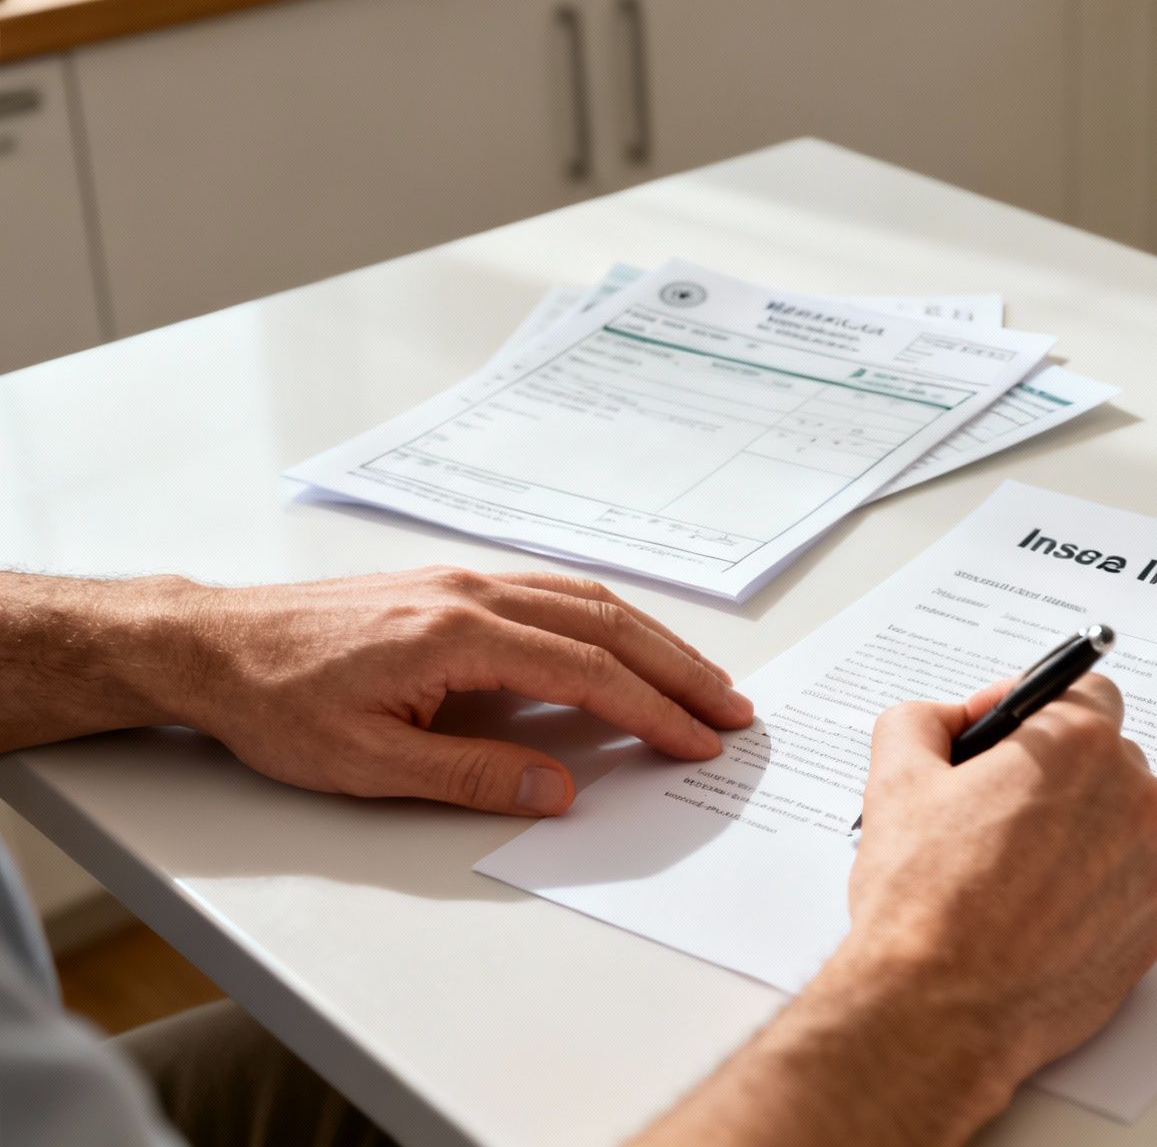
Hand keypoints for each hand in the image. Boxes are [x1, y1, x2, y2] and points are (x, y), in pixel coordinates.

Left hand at [139, 567, 750, 814]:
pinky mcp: (453, 583)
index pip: (586, 673)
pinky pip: (556, 592)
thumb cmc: (277, 705)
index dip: (652, 711)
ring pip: (588, 600)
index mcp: (457, 634)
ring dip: (653, 641)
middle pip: (607, 626)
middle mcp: (472, 593)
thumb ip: (473, 774)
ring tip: (700, 680)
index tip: (698, 741)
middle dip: (679, 670)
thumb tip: (559, 786)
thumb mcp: (368, 764)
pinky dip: (610, 620)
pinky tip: (628, 642)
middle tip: (732, 710)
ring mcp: (465, 580)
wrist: (214, 645)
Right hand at [634, 674, 1156, 1146]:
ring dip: (1076, 839)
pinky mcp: (1152, 931)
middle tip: (993, 814)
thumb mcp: (895, 777)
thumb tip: (952, 719)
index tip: (1004, 739)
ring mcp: (1151, 870)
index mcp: (1079, 746)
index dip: (1038, 709)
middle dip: (1056, 778)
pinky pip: (1125, 892)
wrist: (941, 1011)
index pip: (1086, 691)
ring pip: (1118, 830)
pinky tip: (1033, 919)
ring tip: (1009, 877)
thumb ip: (924, 720)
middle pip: (1105, 762)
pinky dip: (1089, 896)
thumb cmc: (923, 900)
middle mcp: (1134, 800)